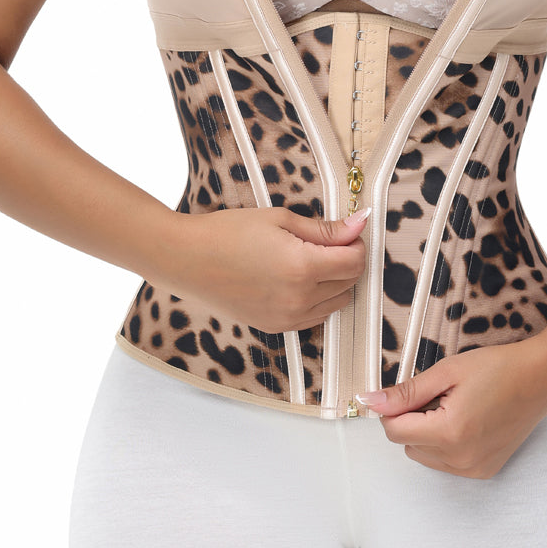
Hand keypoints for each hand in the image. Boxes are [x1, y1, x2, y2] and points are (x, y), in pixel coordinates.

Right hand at [159, 206, 369, 333]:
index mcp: (303, 268)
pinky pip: (314, 317)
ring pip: (336, 303)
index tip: (346, 232)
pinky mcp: (275, 327)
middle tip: (326, 242)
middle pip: (349, 284)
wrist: (187, 260)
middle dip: (346, 261)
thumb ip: (324, 229)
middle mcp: (299, 299)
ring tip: (309, 260)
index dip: (355, 244)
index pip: (355, 262)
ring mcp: (287, 318)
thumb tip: (360, 224)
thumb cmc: (228, 232)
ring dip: (334, 282)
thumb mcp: (280, 220)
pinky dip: (316, 300)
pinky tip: (296, 279)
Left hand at [355, 339, 546, 478]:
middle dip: (412, 420)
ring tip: (454, 407)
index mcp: (449, 433)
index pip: (394, 431)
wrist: (541, 378)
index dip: (393, 408)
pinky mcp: (484, 471)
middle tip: (439, 394)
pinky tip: (467, 421)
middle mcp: (461, 459)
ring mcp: (474, 469)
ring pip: (424, 455)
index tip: (407, 391)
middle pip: (407, 444)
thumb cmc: (498, 368)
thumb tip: (369, 401)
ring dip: (427, 433)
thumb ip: (406, 391)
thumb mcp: (446, 372)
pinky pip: (445, 463)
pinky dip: (445, 444)